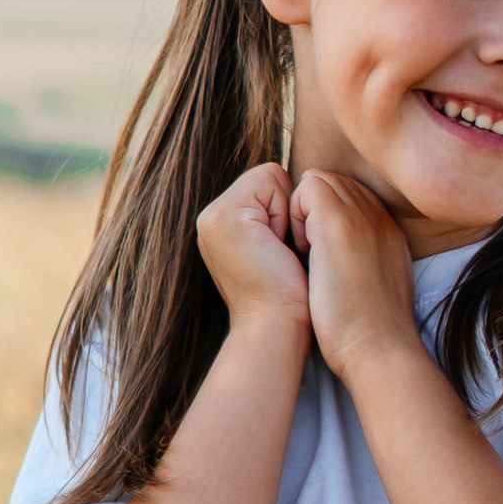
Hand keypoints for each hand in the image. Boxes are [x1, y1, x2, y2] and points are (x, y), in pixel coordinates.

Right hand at [196, 161, 310, 336]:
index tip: (280, 252)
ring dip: (284, 212)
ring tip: (277, 250)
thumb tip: (294, 190)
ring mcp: (211, 217)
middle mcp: (208, 218)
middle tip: (278, 253)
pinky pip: (270, 179)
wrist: (277, 327)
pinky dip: (283, 211)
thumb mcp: (276, 248)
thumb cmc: (289, 297)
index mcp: (219, 225)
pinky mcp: (223, 217)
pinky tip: (276, 246)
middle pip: (265, 177)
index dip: (284, 211)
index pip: (263, 183)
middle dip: (284, 209)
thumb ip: (272, 218)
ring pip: (268, 175)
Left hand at [292, 167, 421, 385]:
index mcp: (387, 231)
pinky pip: (306, 188)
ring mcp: (362, 216)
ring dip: (301, 212)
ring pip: (319, 180)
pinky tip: (300, 251)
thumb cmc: (369, 333)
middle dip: (309, 209)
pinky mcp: (340, 224)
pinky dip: (295, 215)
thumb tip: (338, 259)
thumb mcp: (376, 287)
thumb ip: (363, 262)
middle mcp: (378, 216)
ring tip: (302, 251)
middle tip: (305, 251)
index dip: (322, 215)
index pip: (349, 194)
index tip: (316, 252)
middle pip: (334, 181)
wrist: (378, 349)